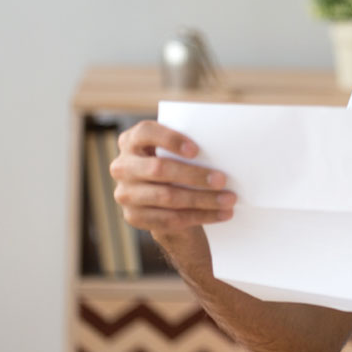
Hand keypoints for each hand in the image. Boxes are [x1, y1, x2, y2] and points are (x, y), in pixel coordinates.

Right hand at [110, 120, 234, 232]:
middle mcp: (123, 166)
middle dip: (194, 175)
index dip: (170, 139)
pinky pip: (170, 219)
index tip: (196, 150)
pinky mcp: (134, 217)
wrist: (164, 199)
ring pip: (167, 197)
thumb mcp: (175, 152)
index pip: (145, 132)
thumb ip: (188, 147)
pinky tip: (221, 214)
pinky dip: (200, 216)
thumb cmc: (176, 164)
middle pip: (158, 169)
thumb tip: (224, 150)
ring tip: (228, 200)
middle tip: (222, 180)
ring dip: (202, 200)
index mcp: (132, 141)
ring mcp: (125, 193)